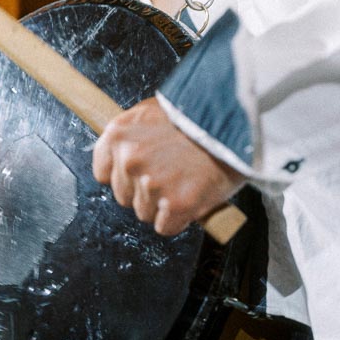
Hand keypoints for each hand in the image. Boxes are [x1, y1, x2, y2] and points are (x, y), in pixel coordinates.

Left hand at [93, 98, 245, 235]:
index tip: (140, 174)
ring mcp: (151, 183)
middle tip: (171, 175)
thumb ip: (134, 136)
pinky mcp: (176, 204)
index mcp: (118, 134)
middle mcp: (129, 159)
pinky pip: (166, 227)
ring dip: (163, 205)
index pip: (102, 173)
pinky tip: (192, 198)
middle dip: (144, 192)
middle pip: (123, 196)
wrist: (237, 119)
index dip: (124, 176)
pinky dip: (179, 219)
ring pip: (144, 212)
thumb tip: (122, 157)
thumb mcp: (154, 113)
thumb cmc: (200, 114)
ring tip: (186, 182)